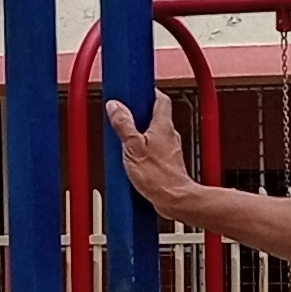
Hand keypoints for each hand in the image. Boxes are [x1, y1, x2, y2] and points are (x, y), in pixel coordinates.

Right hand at [103, 91, 199, 220]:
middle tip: (123, 116)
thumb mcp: (133, 147)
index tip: (135, 91)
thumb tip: (116, 107)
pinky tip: (133, 159)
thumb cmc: (159, 177)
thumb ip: (124, 125)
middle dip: (139, 114)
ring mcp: (170, 150)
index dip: (148, 92)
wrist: (175, 200)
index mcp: (163, 125)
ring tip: (124, 140)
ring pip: (155, 134)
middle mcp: (169, 135)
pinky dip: (144, 150)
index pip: (160, 99)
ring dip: (141, 134)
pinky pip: (155, 151)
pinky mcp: (167, 165)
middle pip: (155, 116)